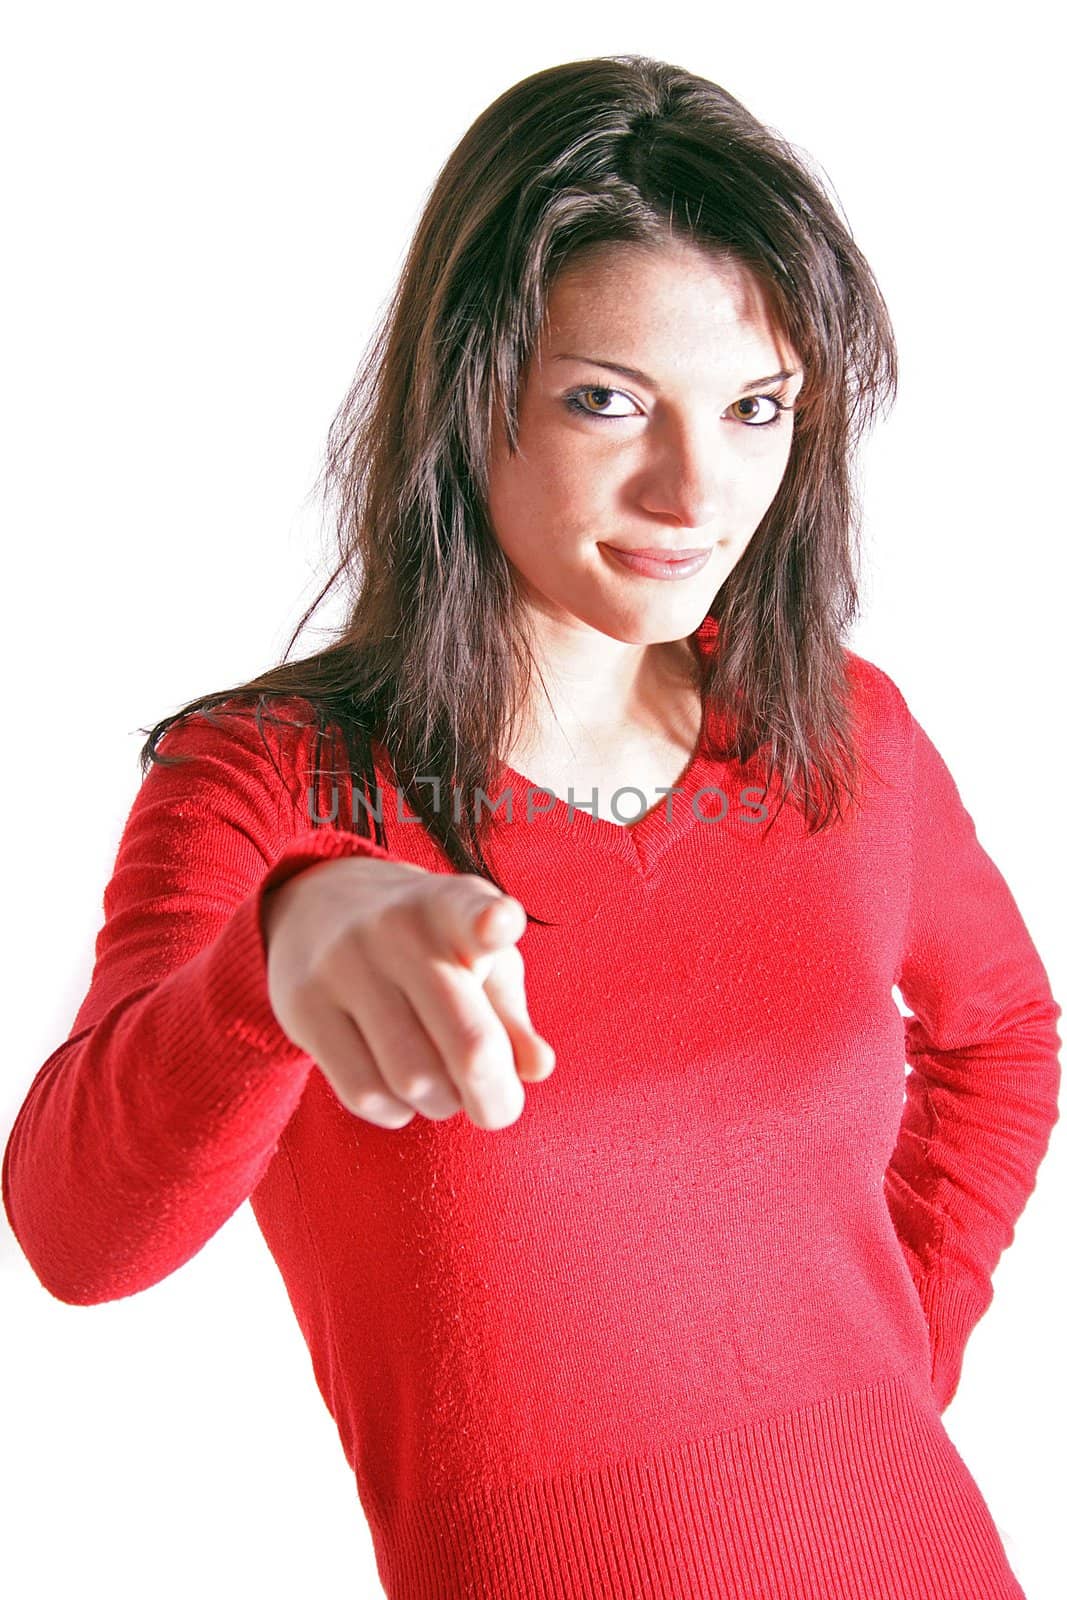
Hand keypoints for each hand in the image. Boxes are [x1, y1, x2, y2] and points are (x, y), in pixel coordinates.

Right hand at [263, 855, 554, 1130]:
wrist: (319, 908)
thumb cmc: (430, 950)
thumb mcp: (481, 962)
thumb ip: (512, 1017)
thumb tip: (538, 1069)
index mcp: (452, 908)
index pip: (470, 911)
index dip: (491, 921)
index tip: (499, 923)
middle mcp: (396, 929)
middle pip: (466, 1041)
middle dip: (494, 1095)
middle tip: (499, 1111)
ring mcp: (344, 964)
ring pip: (414, 1080)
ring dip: (442, 1102)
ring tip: (442, 1084)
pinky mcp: (303, 1005)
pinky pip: (365, 1093)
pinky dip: (396, 1110)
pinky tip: (399, 1089)